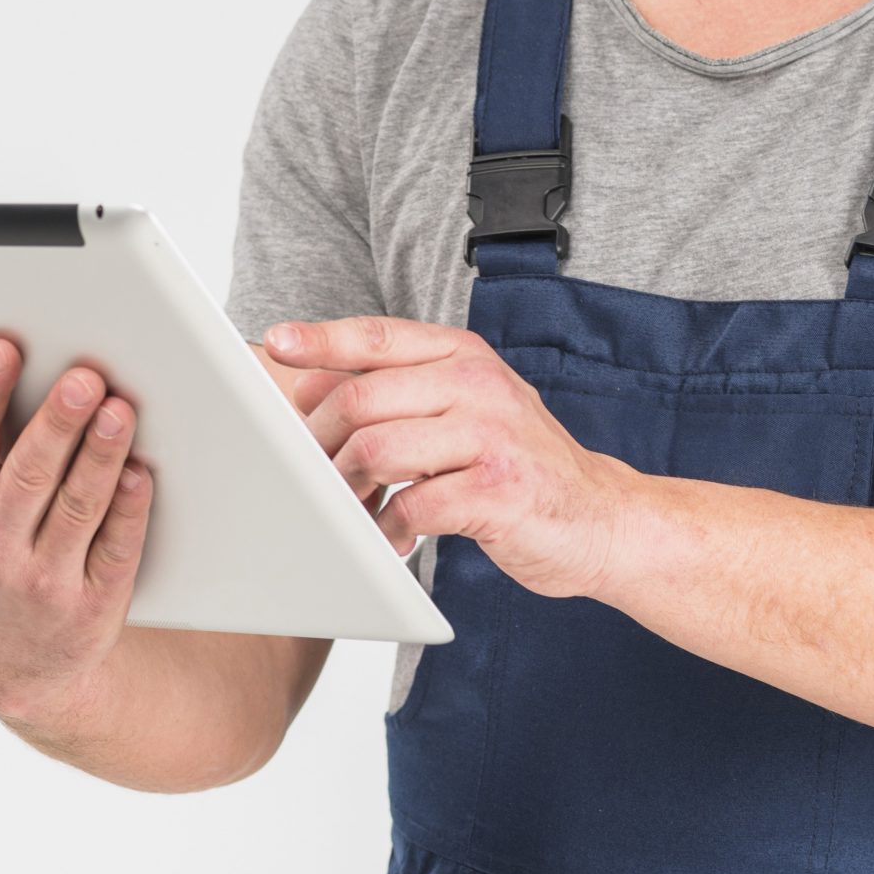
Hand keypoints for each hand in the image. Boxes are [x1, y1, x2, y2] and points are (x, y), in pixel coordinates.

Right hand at [0, 333, 153, 723]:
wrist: (10, 660)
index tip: (3, 348)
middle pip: (28, 473)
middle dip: (57, 423)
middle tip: (84, 377)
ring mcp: (41, 580)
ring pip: (78, 508)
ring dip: (100, 457)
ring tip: (120, 412)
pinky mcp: (91, 605)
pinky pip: (116, 550)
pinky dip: (130, 510)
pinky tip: (141, 475)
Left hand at [262, 316, 633, 600]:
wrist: (600, 519)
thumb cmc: (515, 465)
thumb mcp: (462, 410)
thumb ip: (396, 393)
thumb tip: (306, 384)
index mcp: (463, 355)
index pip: (377, 335)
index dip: (319, 340)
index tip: (273, 345)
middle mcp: (478, 383)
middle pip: (361, 398)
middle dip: (321, 440)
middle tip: (313, 475)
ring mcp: (492, 434)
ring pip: (377, 448)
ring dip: (347, 488)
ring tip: (350, 510)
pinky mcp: (498, 490)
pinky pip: (412, 506)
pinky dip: (388, 529)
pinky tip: (393, 538)